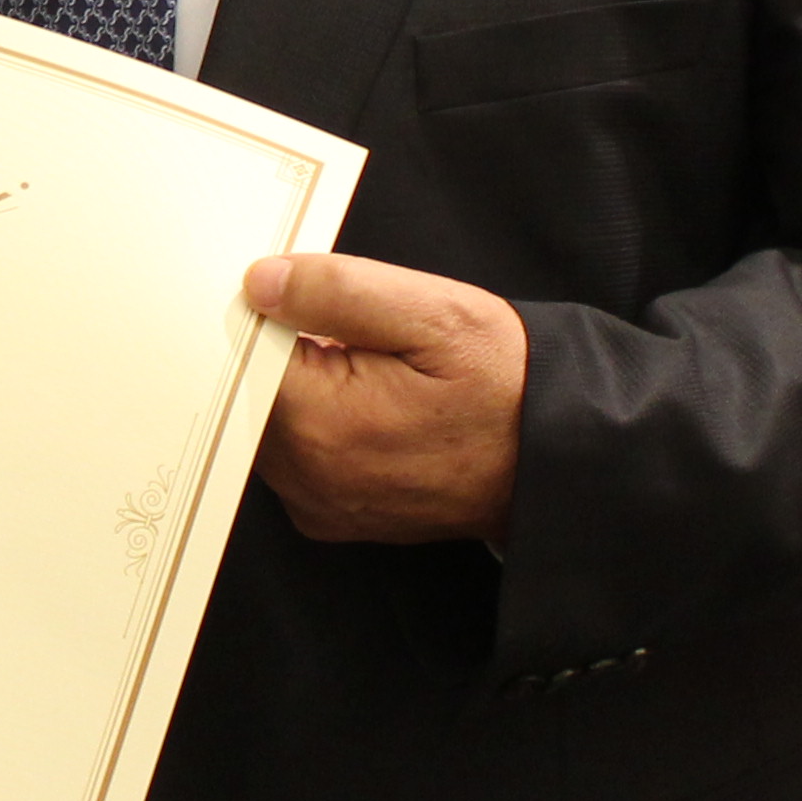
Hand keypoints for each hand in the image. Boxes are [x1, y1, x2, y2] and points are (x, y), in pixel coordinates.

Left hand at [240, 252, 527, 546]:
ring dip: (291, 389)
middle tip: (328, 320)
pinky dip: (310, 423)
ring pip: (266, 428)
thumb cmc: (509, 385)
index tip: (287, 289)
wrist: (560, 461)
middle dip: (273, 351)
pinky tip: (357, 398)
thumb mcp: (435, 314)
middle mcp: (308, 479)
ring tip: (354, 358)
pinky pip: (294, 458)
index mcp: (320, 426)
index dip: (259, 315)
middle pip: (246, 396)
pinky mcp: (335, 517)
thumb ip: (339, 291)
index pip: (241, 356)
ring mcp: (320, 506)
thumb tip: (260, 282)